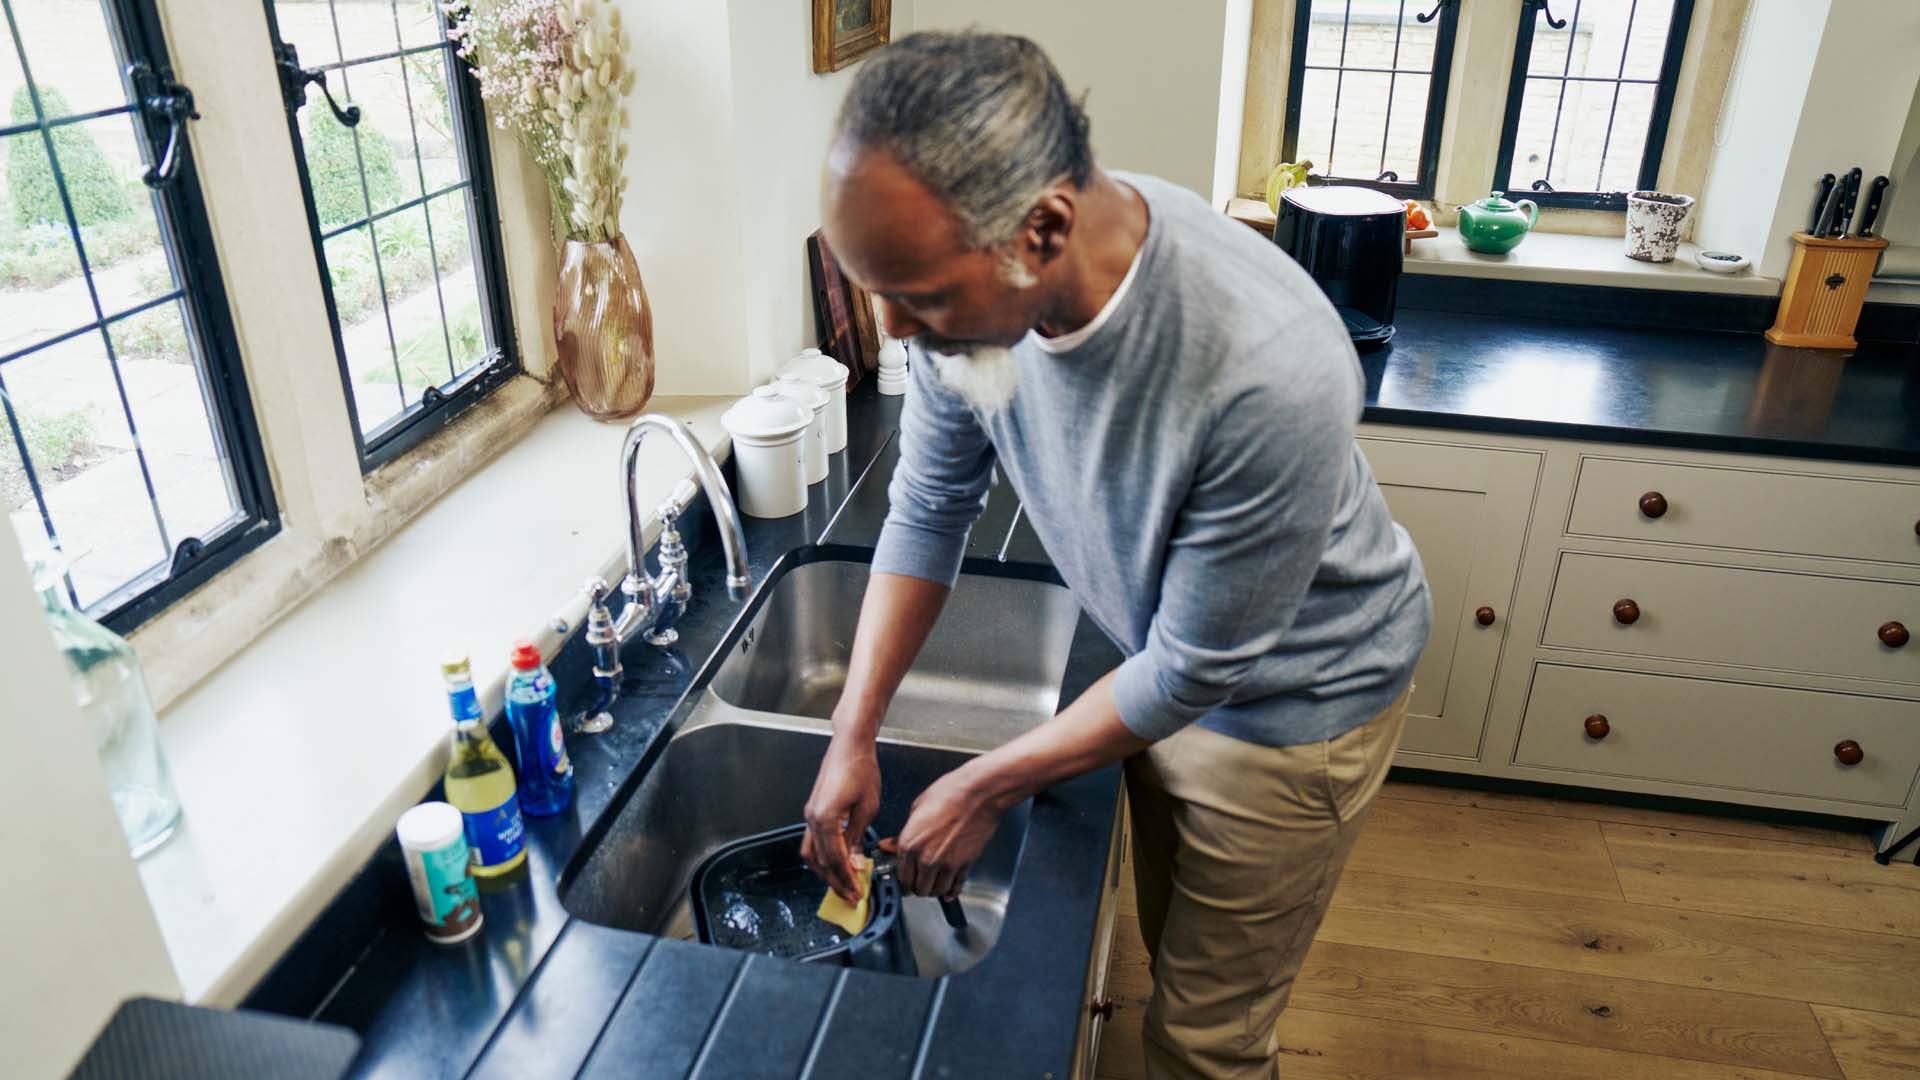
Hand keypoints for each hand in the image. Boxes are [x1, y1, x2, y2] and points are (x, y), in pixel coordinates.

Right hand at [802, 736, 881, 902]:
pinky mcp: (814, 810)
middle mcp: (812, 818)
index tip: (857, 893)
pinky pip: (813, 840)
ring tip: (842, 882)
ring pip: (811, 853)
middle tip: (850, 894)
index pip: (834, 860)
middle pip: (819, 861)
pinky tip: (837, 861)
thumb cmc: (860, 768)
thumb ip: (857, 837)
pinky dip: (823, 855)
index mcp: (825, 819)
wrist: (849, 744)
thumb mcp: (867, 807)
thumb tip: (856, 862)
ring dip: (825, 870)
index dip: (846, 879)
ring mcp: (810, 814)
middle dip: (834, 881)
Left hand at [896, 767, 1002, 899]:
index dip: (903, 882)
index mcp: (909, 844)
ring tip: (935, 880)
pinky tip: (950, 887)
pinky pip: (956, 887)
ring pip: (937, 891)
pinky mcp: (965, 864)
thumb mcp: (916, 809)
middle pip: (919, 889)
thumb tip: (890, 846)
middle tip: (920, 880)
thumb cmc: (949, 793)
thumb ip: (902, 834)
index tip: (905, 881)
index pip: (902, 877)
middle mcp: (926, 858)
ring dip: (935, 889)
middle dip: (918, 886)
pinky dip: (952, 890)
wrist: (979, 792)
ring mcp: (947, 864)